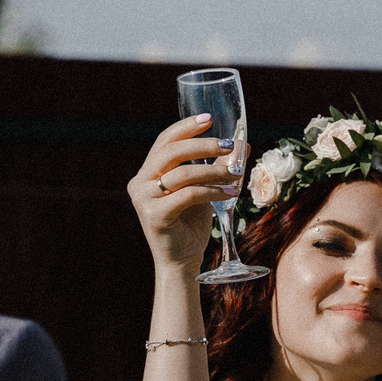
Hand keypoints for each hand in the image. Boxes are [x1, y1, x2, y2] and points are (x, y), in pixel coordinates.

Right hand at [130, 113, 244, 273]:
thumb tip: (242, 146)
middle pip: (171, 152)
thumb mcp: (204, 191)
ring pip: (182, 173)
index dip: (186, 127)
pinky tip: (231, 193)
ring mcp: (143, 199)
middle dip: (203, 145)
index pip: (164, 141)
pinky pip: (188, 195)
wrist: (181, 262)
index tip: (209, 118)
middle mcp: (140, 183)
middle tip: (229, 145)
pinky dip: (212, 191)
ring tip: (236, 173)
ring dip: (214, 170)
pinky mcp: (155, 216)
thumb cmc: (191, 225)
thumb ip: (215, 168)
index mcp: (147, 173)